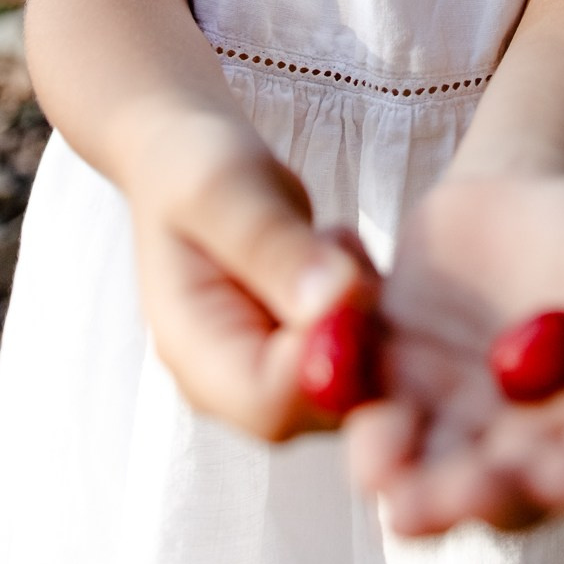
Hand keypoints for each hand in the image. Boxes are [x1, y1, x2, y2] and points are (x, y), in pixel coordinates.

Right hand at [122, 106, 378, 438]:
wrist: (191, 158)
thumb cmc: (193, 166)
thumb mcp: (222, 186)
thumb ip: (272, 243)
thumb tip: (334, 301)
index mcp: (194, 352)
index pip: (271, 403)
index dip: (328, 358)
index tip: (348, 277)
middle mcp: (234, 381)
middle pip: (321, 405)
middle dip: (357, 331)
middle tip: (341, 246)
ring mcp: (273, 369)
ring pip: (354, 379)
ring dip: (367, 310)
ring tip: (333, 237)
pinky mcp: (307, 348)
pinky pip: (365, 350)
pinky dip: (373, 301)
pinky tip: (341, 246)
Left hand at [348, 172, 563, 535]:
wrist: (523, 192)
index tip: (557, 472)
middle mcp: (529, 450)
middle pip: (506, 486)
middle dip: (474, 494)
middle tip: (437, 500)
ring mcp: (456, 427)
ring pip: (432, 463)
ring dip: (407, 473)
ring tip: (382, 470)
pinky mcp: (391, 388)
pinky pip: (368, 405)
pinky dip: (352, 402)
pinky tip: (333, 385)